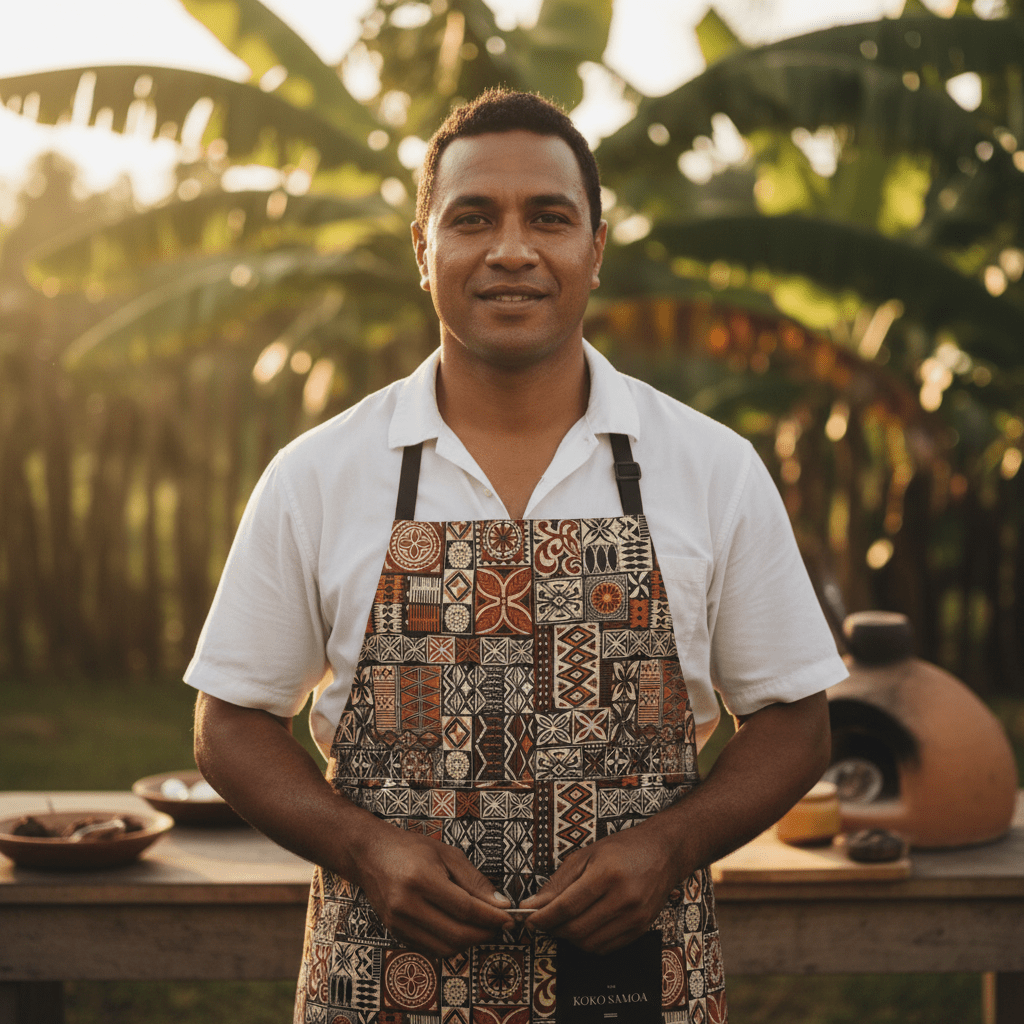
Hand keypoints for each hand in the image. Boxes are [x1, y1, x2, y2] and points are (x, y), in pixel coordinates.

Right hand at [350, 820, 513, 956]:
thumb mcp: (447, 854)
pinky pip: (431, 948)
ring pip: (445, 947)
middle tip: (500, 925)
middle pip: (457, 934)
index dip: (491, 918)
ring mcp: (398, 923)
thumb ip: (474, 880)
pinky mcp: (395, 933)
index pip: (465, 909)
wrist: (370, 854)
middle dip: (485, 934)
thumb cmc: (411, 849)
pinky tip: (460, 927)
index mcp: (421, 879)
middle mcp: (407, 905)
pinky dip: (451, 942)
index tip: (510, 918)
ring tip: (482, 926)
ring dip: (470, 941)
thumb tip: (501, 904)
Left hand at [520, 822, 679, 953]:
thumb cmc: (622, 849)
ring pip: (589, 943)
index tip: (528, 919)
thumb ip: (558, 882)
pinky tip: (584, 926)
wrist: (662, 852)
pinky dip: (588, 942)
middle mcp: (623, 898)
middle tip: (544, 920)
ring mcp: (634, 916)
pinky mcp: (640, 929)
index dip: (543, 917)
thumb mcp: (585, 855)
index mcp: (606, 874)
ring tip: (564, 922)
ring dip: (569, 938)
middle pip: (576, 929)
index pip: (566, 906)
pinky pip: (606, 947)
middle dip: (553, 929)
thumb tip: (532, 904)